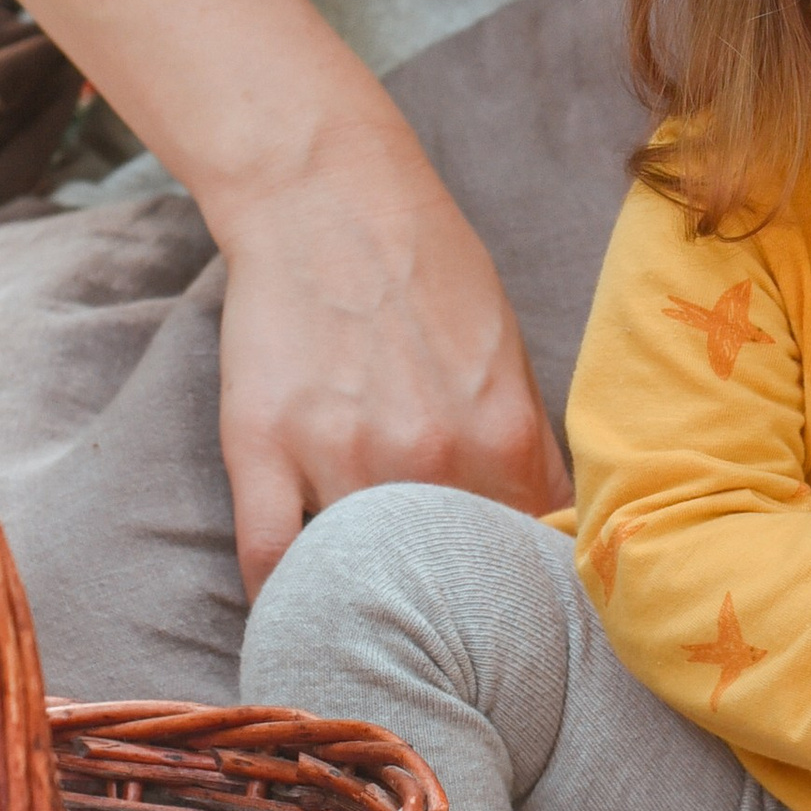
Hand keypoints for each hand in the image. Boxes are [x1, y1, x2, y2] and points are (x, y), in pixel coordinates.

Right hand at [216, 126, 569, 596]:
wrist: (325, 194)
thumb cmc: (423, 262)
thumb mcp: (505, 346)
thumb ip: (526, 443)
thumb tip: (549, 526)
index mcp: (502, 433)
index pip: (524, 554)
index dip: (513, 584)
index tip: (502, 602)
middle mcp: (427, 455)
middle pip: (443, 577)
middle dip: (443, 603)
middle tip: (436, 617)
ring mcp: (338, 454)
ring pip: (359, 577)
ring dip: (364, 600)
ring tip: (368, 615)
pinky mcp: (261, 446)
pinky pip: (267, 560)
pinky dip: (281, 596)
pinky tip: (297, 607)